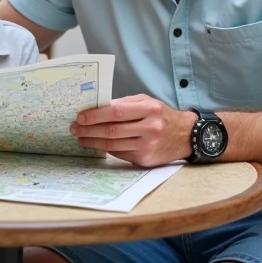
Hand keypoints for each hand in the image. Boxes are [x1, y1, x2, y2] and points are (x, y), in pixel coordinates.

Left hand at [70, 95, 194, 167]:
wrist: (186, 135)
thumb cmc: (162, 115)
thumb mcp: (147, 102)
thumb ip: (124, 104)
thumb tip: (97, 108)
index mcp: (150, 109)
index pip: (116, 112)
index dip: (95, 115)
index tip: (80, 116)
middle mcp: (150, 128)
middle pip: (112, 130)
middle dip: (89, 130)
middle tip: (75, 128)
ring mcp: (148, 146)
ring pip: (113, 145)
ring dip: (93, 142)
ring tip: (81, 138)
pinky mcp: (145, 160)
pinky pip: (120, 154)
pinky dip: (106, 149)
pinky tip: (97, 144)